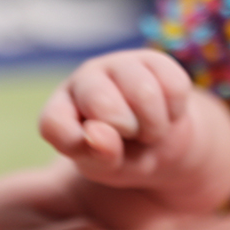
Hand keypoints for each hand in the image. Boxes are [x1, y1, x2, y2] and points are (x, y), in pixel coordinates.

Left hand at [38, 49, 193, 185]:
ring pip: (144, 93)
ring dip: (154, 126)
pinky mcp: (153, 60)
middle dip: (125, 130)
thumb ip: (99, 156)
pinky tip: (165, 114)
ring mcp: (118, 65)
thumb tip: (96, 134)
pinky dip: (174, 112)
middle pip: (102, 102)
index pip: (55, 123)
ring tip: (149, 131)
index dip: (76, 141)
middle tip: (130, 137)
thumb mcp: (108, 168)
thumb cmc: (124, 158)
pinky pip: (173, 87)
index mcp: (61, 112)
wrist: (161, 144)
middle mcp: (85, 82)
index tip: (93, 152)